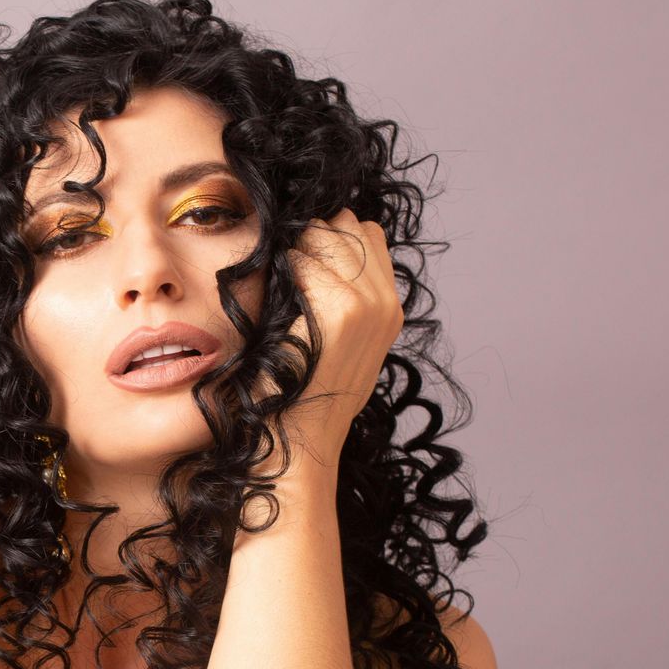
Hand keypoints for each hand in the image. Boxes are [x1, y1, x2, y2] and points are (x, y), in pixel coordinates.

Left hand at [256, 208, 403, 471]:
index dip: (333, 236)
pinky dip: (286, 267)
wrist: (298, 440)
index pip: (370, 236)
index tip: (303, 256)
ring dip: (299, 248)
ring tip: (282, 278)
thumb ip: (345, 302)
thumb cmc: (303, 395)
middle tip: (288, 263)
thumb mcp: (340, 346)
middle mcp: (387, 305)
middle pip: (352, 227)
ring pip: (330, 235)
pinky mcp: (341, 312)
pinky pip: (306, 259)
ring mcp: (368, 307)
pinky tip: (278, 291)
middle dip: (315, 235)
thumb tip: (319, 257)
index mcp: (390, 310)